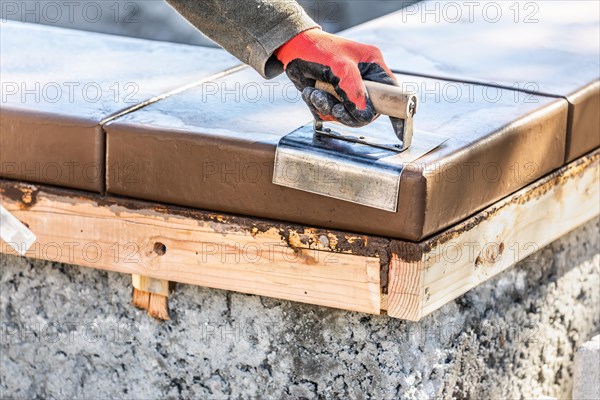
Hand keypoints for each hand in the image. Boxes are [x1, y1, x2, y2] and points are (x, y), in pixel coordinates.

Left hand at [275, 28, 397, 126]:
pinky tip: (310, 92)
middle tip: (334, 108)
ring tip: (316, 94)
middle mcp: (363, 81)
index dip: (397, 112)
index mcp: (373, 68)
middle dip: (347, 113)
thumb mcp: (340, 67)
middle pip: (366, 112)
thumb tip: (365, 114)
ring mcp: (347, 92)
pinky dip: (318, 107)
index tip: (401, 132)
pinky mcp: (332, 99)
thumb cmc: (317, 49)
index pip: (391, 93)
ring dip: (328, 108)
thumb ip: (355, 91)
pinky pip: (330, 114)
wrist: (292, 49)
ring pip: (346, 116)